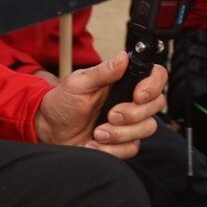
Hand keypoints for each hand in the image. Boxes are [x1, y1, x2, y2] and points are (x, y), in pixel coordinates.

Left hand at [35, 55, 166, 157]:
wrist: (50, 132)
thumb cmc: (63, 103)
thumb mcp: (78, 83)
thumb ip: (102, 71)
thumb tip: (123, 57)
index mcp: (123, 82)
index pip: (156, 77)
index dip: (154, 85)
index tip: (138, 95)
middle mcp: (131, 101)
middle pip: (156, 105)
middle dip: (133, 114)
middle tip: (110, 115)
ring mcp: (129, 123)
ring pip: (147, 128)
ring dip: (120, 133)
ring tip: (97, 133)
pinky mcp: (123, 143)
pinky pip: (132, 148)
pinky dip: (111, 149)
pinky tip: (94, 144)